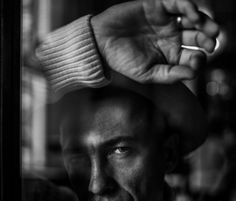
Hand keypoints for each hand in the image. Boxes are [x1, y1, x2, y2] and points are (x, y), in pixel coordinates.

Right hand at [91, 0, 218, 82]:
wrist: (101, 43)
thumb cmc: (123, 62)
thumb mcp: (146, 74)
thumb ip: (170, 75)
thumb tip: (193, 75)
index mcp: (171, 57)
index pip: (193, 58)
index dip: (200, 59)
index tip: (197, 61)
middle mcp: (173, 39)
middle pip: (198, 37)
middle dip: (208, 39)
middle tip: (211, 41)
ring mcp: (168, 22)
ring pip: (193, 19)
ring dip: (205, 22)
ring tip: (210, 29)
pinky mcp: (159, 6)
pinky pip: (179, 4)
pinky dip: (188, 7)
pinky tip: (191, 15)